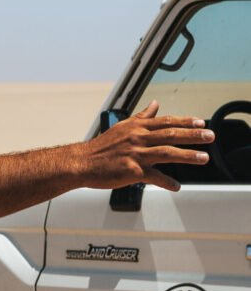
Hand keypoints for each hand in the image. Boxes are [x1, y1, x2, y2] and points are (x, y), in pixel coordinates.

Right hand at [80, 100, 213, 191]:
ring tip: (203, 158)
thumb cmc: (101, 147)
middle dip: (193, 135)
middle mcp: (137, 139)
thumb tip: (155, 104)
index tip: (201, 122)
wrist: (82, 162)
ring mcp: (135, 155)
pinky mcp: (131, 171)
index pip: (166, 121)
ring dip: (187, 155)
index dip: (185, 121)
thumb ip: (142, 117)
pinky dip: (167, 182)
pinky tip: (176, 186)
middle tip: (209, 136)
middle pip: (170, 134)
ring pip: (166, 153)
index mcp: (136, 128)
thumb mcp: (122, 127)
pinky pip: (154, 177)